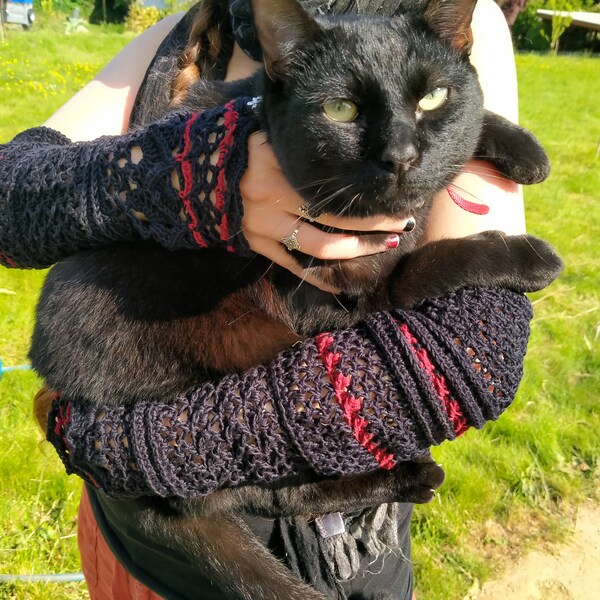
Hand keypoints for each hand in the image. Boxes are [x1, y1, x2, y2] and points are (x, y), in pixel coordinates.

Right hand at [240, 133, 412, 291]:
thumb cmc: (246, 148)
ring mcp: (262, 225)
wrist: (200, 174)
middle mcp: (270, 197)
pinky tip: (344, 281)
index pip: (333, 187)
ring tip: (382, 247)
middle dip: (374, 224)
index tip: (399, 197)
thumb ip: (306, 150)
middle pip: (334, 217)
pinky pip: (293, 265)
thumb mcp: (273, 137)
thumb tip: (356, 158)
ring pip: (319, 246)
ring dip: (356, 250)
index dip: (369, 197)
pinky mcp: (257, 244)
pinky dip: (320, 276)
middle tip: (402, 224)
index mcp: (277, 165)